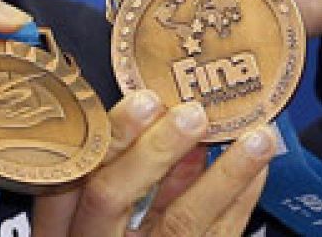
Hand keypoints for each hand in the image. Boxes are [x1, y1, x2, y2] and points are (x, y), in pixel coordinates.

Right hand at [31, 91, 276, 235]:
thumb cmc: (113, 232)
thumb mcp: (92, 214)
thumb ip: (115, 172)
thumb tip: (160, 113)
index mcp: (63, 227)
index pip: (66, 174)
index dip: (105, 138)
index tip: (142, 99)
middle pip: (111, 197)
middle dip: (152, 150)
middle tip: (191, 114)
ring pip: (178, 222)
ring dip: (222, 175)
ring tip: (257, 137)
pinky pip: (217, 236)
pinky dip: (239, 199)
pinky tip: (258, 169)